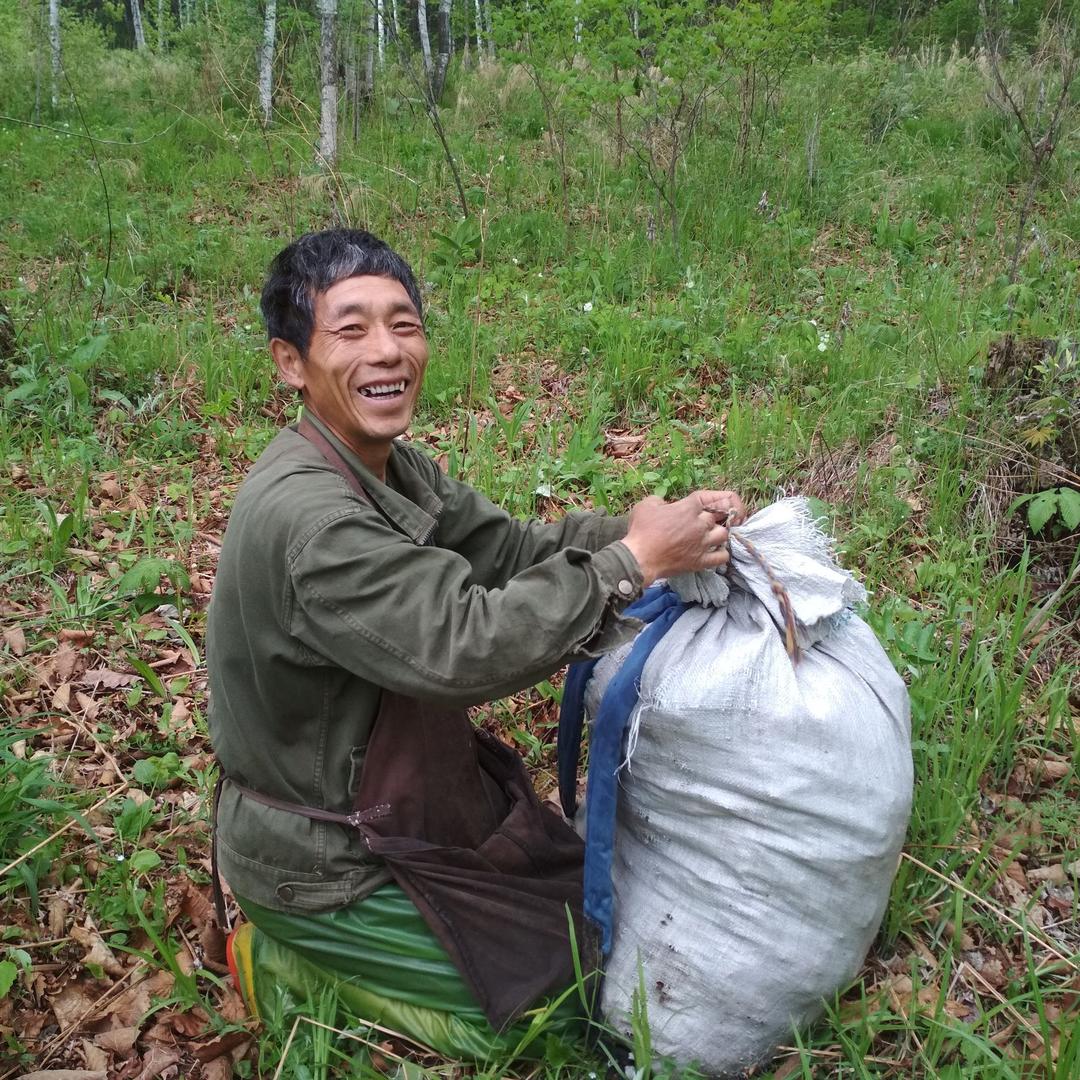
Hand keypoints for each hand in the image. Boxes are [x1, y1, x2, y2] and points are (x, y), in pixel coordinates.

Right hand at [621, 489, 746, 586]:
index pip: (706, 499)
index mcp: (688, 508)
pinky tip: (714, 552)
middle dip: (707, 520)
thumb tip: (665, 504)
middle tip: (697, 524)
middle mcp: (699, 525)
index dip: (707, 502)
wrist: (639, 558)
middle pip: (714, 518)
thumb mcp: (645, 505)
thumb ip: (659, 500)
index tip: (701, 507)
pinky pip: (722, 557)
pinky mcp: (701, 561)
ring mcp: (702, 544)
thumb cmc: (641, 531)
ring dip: (717, 534)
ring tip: (708, 537)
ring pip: (723, 534)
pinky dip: (721, 554)